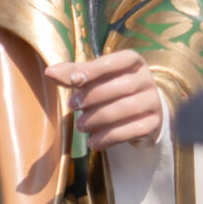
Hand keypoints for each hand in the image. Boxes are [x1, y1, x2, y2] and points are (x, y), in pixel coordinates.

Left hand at [44, 50, 164, 147]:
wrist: (141, 112)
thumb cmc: (112, 88)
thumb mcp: (96, 78)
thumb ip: (74, 73)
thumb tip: (49, 72)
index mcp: (133, 62)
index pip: (117, 60)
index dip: (96, 69)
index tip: (74, 80)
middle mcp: (147, 79)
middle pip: (121, 86)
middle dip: (93, 97)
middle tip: (72, 106)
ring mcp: (153, 102)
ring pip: (126, 109)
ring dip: (99, 118)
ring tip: (80, 126)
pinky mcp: (153, 124)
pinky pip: (131, 131)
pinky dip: (109, 138)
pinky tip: (93, 142)